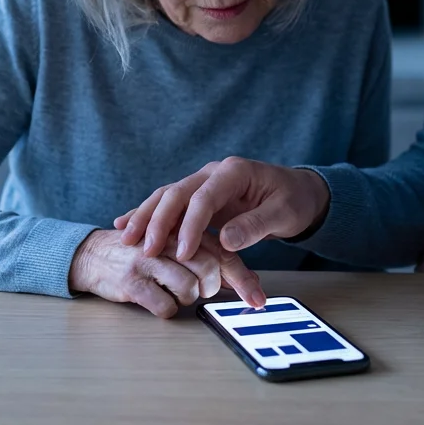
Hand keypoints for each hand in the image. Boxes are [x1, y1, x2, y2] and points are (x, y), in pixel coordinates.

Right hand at [67, 229, 261, 317]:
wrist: (92, 253)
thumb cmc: (142, 250)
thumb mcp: (177, 245)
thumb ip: (210, 258)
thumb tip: (247, 281)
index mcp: (182, 224)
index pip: (222, 250)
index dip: (243, 277)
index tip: (258, 300)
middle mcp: (166, 237)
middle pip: (208, 267)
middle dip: (214, 288)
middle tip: (208, 293)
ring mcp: (148, 258)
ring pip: (189, 287)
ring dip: (189, 297)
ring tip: (177, 291)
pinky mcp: (131, 280)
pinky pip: (165, 306)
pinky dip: (168, 309)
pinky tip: (158, 298)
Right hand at [113, 156, 329, 272]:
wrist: (298, 191)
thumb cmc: (294, 202)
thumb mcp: (283, 214)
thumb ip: (255, 226)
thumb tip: (225, 241)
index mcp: (234, 172)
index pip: (204, 197)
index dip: (190, 225)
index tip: (182, 253)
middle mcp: (212, 173)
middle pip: (177, 193)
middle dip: (157, 221)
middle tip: (145, 249)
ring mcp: (202, 183)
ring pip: (166, 196)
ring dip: (145, 217)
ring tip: (126, 238)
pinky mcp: (197, 197)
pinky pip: (168, 205)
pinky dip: (148, 216)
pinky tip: (125, 227)